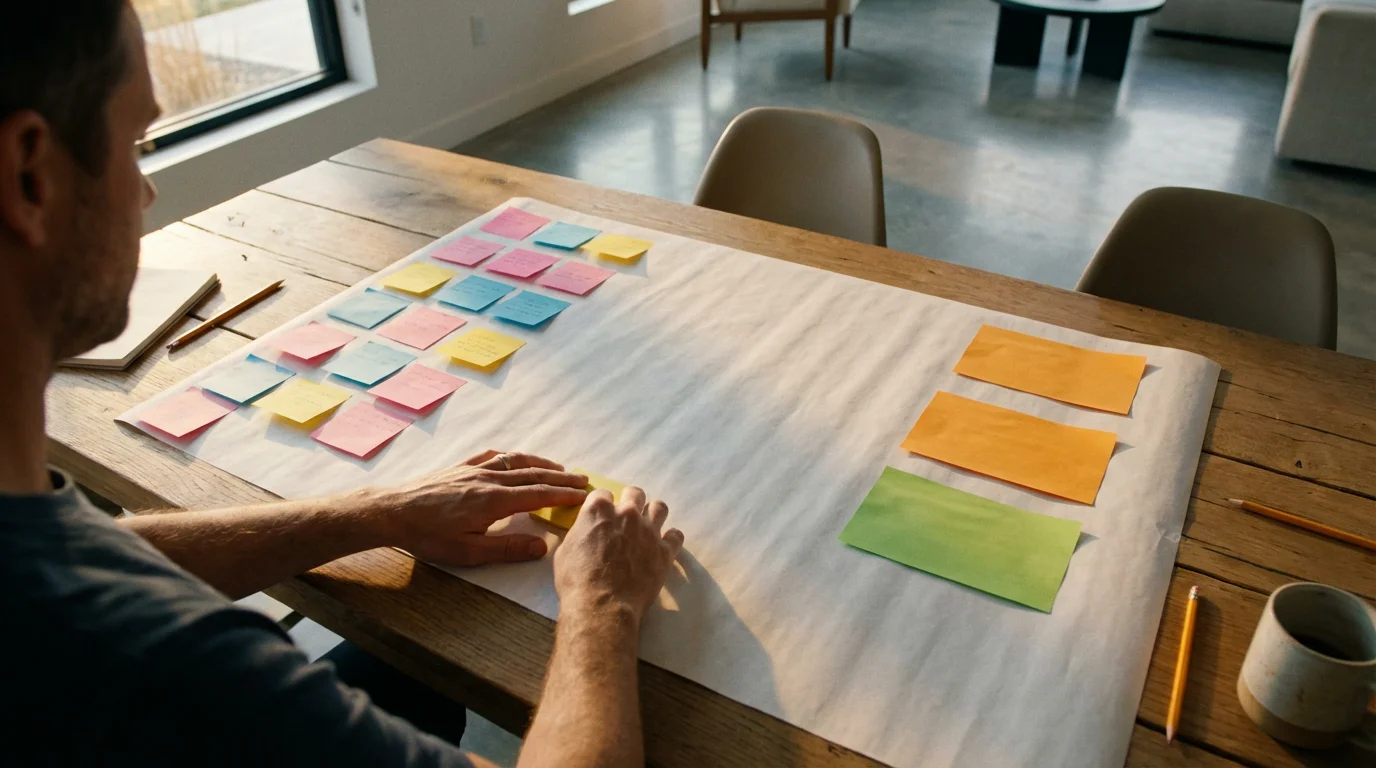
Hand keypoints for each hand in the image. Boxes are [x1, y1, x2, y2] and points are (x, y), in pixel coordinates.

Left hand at [368, 449, 587, 566]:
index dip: (564, 495)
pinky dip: (512, 456)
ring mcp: (473, 469)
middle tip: (583, 480)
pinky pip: (493, 456)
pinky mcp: (459, 467)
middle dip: (561, 477)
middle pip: (533, 474)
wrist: (391, 512)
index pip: (539, 495)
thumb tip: (541, 547)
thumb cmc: (427, 536)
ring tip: (559, 467)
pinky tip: (515, 459)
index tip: (584, 495)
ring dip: (541, 463)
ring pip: (516, 461)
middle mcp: (488, 479)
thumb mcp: (468, 552)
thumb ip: (507, 549)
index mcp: (494, 500)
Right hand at [554, 486, 683, 622]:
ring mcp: (649, 530)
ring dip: (653, 514)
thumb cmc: (576, 580)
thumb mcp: (566, 550)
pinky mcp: (665, 550)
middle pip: (635, 493)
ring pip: (659, 507)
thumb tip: (588, 532)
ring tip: (648, 527)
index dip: (602, 505)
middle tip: (626, 519)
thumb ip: (581, 533)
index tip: (602, 517)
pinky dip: (671, 539)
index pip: (603, 493)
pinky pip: (676, 535)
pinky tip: (664, 546)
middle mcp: (627, 513)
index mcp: (599, 509)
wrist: (602, 605)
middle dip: (630, 502)